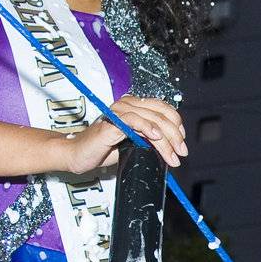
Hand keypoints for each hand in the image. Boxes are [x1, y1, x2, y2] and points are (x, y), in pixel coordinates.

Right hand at [61, 96, 187, 171]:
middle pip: (161, 114)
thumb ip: (151, 138)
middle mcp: (127, 105)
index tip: (182, 141)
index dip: (177, 124)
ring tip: (172, 156)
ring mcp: (119, 112)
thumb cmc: (104, 149)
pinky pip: (134, 120)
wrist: (79, 155)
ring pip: (152, 119)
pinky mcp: (111, 123)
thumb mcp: (135, 143)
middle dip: (176, 136)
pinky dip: (148, 128)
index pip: (163, 108)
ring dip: (167, 140)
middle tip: (181, 153)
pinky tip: (156, 138)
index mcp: (134, 106)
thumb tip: (174, 144)